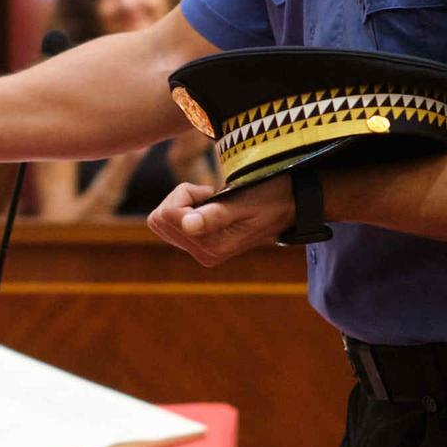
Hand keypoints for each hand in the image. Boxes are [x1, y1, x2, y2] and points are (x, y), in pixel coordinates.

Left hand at [146, 176, 293, 266]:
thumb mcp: (245, 202)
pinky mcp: (195, 244)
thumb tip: (187, 226)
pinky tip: (206, 206)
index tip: (211, 192)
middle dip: (181, 199)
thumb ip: (216, 215)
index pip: (169, 215)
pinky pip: (167, 222)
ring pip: (160, 220)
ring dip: (181, 202)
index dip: (186, 194)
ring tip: (211, 200)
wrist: (286, 204)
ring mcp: (198, 251)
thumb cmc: (269, 197)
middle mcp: (203, 255)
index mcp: (213, 248)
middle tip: (211, 195)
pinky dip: (182, 207)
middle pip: (160, 218)